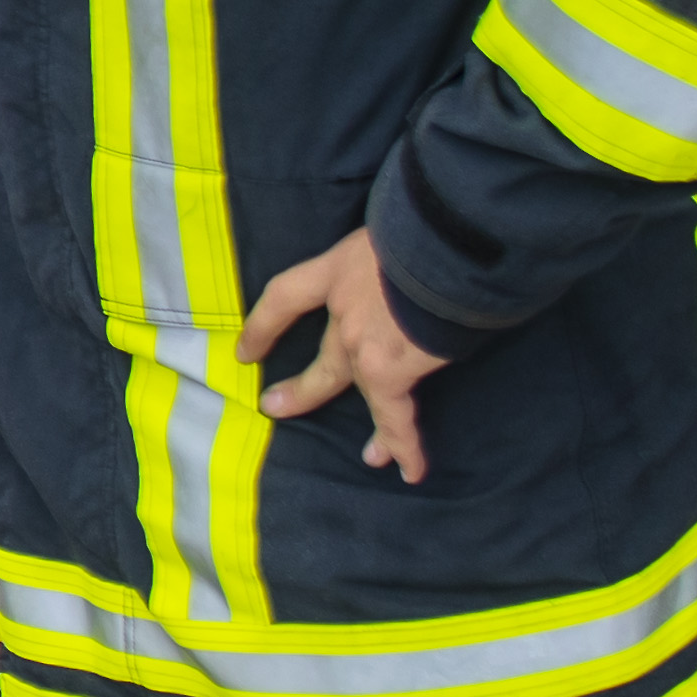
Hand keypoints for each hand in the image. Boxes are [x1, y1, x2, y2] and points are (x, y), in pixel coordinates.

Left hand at [243, 226, 456, 480]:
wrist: (450, 242)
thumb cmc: (429, 226)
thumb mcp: (393, 229)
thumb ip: (392, 254)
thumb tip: (416, 266)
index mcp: (337, 268)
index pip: (285, 297)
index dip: (263, 325)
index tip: (246, 352)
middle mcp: (342, 309)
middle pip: (321, 358)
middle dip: (302, 389)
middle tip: (275, 408)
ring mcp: (361, 343)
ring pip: (358, 392)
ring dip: (371, 428)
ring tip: (371, 458)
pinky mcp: (389, 371)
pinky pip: (396, 417)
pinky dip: (405, 445)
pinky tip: (409, 470)